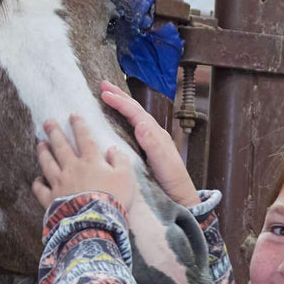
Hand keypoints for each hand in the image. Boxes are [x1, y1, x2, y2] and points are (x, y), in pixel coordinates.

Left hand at [32, 114, 135, 211]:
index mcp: (91, 161)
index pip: (84, 138)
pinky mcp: (51, 199)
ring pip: (47, 163)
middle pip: (61, 146)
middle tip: (47, 122)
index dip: (79, 125)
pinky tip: (37, 179)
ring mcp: (59, 183)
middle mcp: (72, 168)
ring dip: (43, 152)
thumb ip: (120, 160)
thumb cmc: (114, 198)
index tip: (73, 115)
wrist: (95, 221)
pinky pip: (40, 189)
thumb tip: (112, 149)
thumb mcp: (126, 176)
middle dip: (54, 132)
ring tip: (40, 143)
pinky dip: (37, 183)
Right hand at [101, 80, 200, 206]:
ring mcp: (151, 142)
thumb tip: (141, 124)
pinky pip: (133, 129)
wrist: (181, 198)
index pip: (137, 114)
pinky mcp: (146, 151)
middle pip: (136, 111)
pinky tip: (115, 120)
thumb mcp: (164, 165)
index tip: (104, 93)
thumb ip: (154, 146)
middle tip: (103, 84)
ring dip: (122, 105)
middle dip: (120, 97)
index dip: (121, 102)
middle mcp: (154, 136)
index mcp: (157, 136)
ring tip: (107, 95)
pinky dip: (123, 119)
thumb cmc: (173, 183)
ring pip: (135, 118)